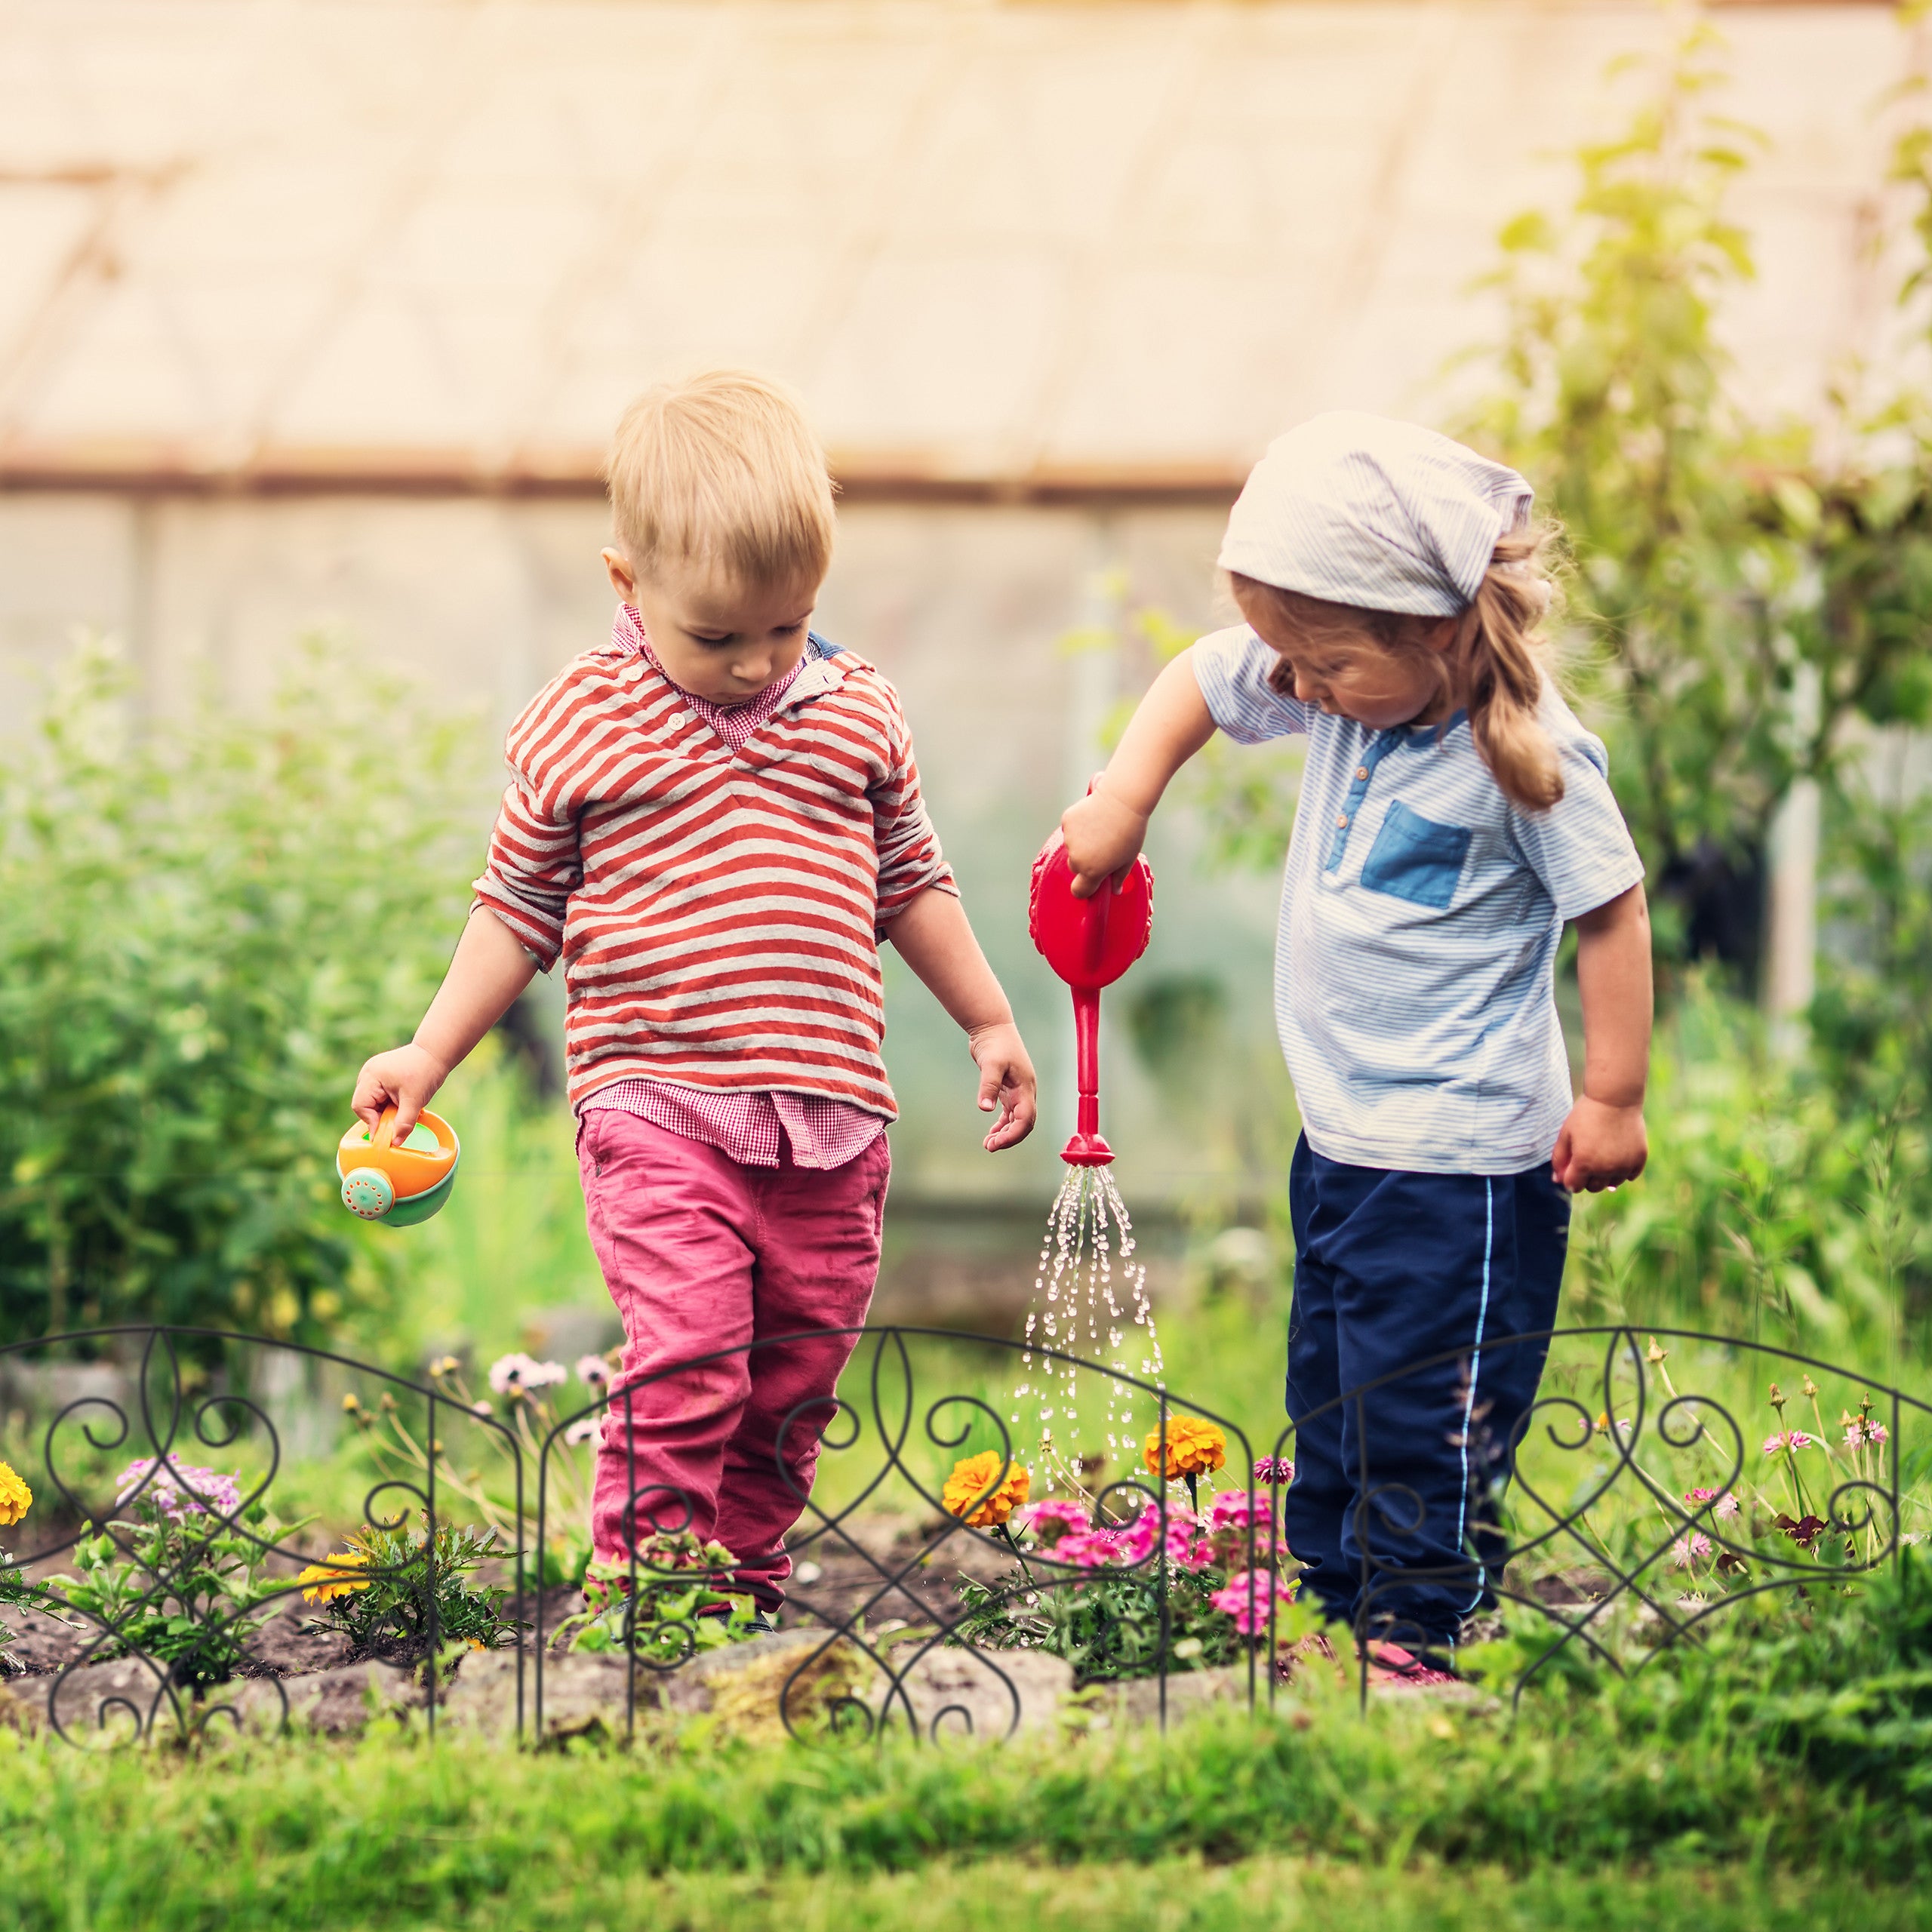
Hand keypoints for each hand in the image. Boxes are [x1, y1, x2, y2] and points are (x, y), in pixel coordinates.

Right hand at [352, 1044, 450, 1139]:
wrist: (435, 1053)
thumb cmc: (425, 1072)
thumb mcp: (415, 1101)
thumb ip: (404, 1123)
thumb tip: (395, 1143)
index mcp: (371, 1076)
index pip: (360, 1106)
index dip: (372, 1122)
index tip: (387, 1133)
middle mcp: (367, 1073)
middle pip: (365, 1105)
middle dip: (381, 1115)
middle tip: (399, 1117)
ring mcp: (373, 1073)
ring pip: (373, 1102)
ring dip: (386, 1109)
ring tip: (404, 1106)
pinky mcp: (380, 1075)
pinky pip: (379, 1096)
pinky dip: (390, 1103)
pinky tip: (404, 1101)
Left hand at [968, 1020, 1036, 1151]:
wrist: (992, 1026)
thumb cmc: (994, 1042)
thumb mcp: (991, 1063)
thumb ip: (989, 1085)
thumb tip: (985, 1109)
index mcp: (1025, 1087)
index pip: (1026, 1119)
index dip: (1014, 1135)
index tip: (996, 1144)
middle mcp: (1025, 1091)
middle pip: (1024, 1123)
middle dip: (1009, 1138)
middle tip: (989, 1146)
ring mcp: (1017, 1090)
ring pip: (1017, 1119)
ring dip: (1005, 1133)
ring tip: (988, 1144)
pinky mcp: (1008, 1088)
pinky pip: (1009, 1112)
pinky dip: (1002, 1124)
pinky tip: (992, 1132)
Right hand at [1060, 787, 1147, 898]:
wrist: (1123, 800)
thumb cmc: (1130, 831)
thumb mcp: (1129, 859)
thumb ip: (1119, 878)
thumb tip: (1116, 890)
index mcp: (1093, 871)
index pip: (1079, 891)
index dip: (1084, 889)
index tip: (1090, 883)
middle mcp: (1077, 858)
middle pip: (1075, 867)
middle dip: (1085, 861)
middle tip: (1102, 848)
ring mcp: (1069, 839)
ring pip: (1071, 847)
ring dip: (1080, 843)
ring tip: (1099, 830)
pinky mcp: (1066, 821)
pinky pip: (1069, 830)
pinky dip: (1077, 827)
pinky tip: (1093, 819)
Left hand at [1551, 1096, 1646, 1192]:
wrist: (1615, 1099)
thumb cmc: (1586, 1115)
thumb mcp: (1566, 1134)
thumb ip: (1559, 1159)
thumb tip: (1558, 1180)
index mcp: (1583, 1163)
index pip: (1573, 1186)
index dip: (1569, 1178)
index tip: (1571, 1167)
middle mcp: (1605, 1169)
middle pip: (1593, 1187)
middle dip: (1587, 1178)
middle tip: (1587, 1158)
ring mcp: (1624, 1165)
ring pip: (1612, 1184)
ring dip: (1605, 1175)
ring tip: (1603, 1155)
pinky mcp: (1639, 1159)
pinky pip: (1630, 1176)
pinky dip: (1623, 1170)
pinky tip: (1617, 1155)